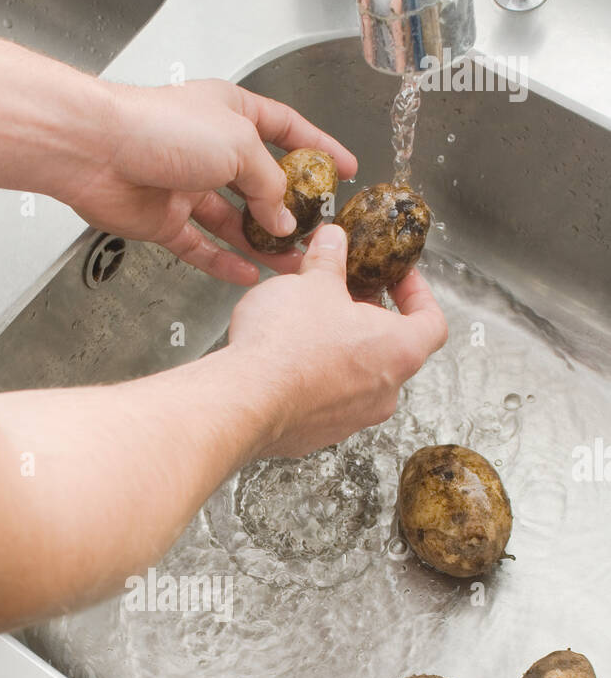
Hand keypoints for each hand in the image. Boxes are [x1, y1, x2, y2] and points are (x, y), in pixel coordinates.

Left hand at [56, 79, 356, 284]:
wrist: (96, 151)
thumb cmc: (158, 128)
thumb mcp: (239, 146)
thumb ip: (269, 184)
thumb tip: (282, 215)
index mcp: (231, 113)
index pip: (287, 129)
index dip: (318, 148)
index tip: (342, 168)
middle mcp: (210, 149)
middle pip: (260, 184)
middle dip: (288, 212)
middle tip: (314, 236)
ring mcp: (186, 186)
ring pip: (234, 222)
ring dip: (261, 245)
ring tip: (289, 267)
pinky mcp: (164, 220)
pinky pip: (201, 247)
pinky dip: (224, 262)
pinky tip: (247, 274)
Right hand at [228, 223, 447, 458]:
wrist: (244, 402)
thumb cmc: (287, 344)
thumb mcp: (312, 282)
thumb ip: (329, 260)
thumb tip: (333, 241)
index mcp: (399, 350)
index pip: (432, 322)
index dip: (418, 294)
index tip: (397, 278)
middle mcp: (384, 393)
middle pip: (391, 350)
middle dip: (369, 320)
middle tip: (344, 295)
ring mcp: (352, 420)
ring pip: (358, 378)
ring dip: (341, 351)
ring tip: (309, 325)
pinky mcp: (318, 435)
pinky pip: (325, 402)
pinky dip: (314, 380)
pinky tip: (286, 360)